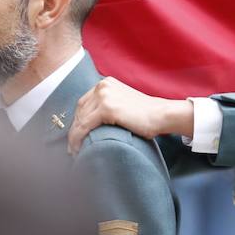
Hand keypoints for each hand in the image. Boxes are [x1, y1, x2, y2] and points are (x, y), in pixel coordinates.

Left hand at [67, 76, 193, 154]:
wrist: (161, 115)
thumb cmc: (146, 115)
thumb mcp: (122, 103)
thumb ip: (108, 105)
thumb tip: (90, 123)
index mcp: (105, 83)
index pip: (84, 103)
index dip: (78, 121)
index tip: (75, 135)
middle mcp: (102, 86)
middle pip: (80, 111)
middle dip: (75, 129)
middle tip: (72, 146)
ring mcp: (104, 96)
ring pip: (80, 119)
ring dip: (74, 136)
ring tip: (74, 151)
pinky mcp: (106, 108)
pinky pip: (84, 126)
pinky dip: (78, 139)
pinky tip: (78, 149)